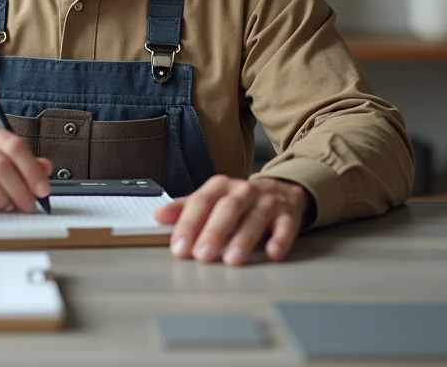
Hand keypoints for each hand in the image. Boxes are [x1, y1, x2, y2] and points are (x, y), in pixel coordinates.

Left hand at [154, 175, 312, 264]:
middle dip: (213, 233)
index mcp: (219, 186)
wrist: (280, 190)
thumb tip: (158, 216)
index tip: (179, 248)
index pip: (200, 203)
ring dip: (243, 239)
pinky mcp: (288, 215)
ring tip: (232, 260)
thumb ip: (185, 209)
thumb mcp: (210, 200)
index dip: (188, 225)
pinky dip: (280, 239)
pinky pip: (285, 226)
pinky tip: (273, 253)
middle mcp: (243, 191)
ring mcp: (267, 202)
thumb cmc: (238, 201)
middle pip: (227, 209)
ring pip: (255, 218)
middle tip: (202, 256)